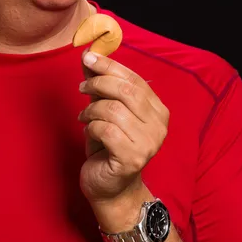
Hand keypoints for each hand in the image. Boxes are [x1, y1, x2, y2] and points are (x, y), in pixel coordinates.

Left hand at [78, 50, 168, 206]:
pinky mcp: (132, 159)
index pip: (134, 80)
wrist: (111, 187)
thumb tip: (88, 55)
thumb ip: (101, 84)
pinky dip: (91, 127)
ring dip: (91, 110)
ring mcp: (148, 144)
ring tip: (84, 116)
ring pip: (113, 110)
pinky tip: (89, 132)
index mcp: (158, 111)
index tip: (88, 57)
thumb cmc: (109, 146)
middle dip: (98, 84)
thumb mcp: (105, 109)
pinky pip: (106, 130)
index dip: (109, 65)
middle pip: (126, 91)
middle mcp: (159, 126)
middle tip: (81, 87)